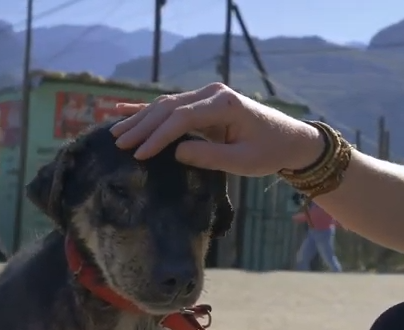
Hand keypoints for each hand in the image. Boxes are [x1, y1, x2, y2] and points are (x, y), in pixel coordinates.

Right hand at [110, 83, 324, 175]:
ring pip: (165, 105)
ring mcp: (206, 95)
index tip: (140, 154)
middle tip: (119, 144)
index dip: (158, 136)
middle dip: (141, 126)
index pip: (182, 118)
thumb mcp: (243, 161)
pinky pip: (170, 106)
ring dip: (139, 119)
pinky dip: (146, 109)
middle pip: (168, 107)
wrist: (288, 139)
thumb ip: (210, 157)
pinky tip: (121, 110)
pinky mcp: (202, 103)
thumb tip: (176, 153)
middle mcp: (212, 93)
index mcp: (224, 104)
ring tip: (115, 133)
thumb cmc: (268, 152)